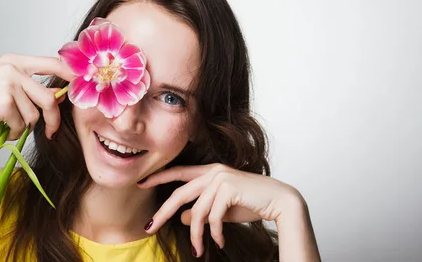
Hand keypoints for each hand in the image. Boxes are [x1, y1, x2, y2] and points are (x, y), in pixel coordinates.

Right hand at [0, 53, 74, 139]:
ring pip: (34, 115)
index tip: (84, 87)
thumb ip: (30, 86)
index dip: (73, 75)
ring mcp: (8, 85)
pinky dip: (14, 132)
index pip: (55, 63)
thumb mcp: (2, 81)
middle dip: (54, 119)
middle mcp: (14, 68)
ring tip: (11, 126)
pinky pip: (20, 124)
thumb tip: (59, 95)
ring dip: (25, 127)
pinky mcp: (2, 103)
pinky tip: (3, 130)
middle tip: (51, 131)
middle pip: (49, 98)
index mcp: (16, 60)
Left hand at [138, 163, 303, 257]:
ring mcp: (221, 178)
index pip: (179, 172)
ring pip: (197, 212)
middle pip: (179, 194)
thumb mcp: (221, 209)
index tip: (141, 183)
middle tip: (150, 228)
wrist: (279, 201)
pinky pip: (213, 218)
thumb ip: (201, 209)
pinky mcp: (228, 188)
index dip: (159, 177)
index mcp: (210, 170)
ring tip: (198, 250)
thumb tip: (181, 216)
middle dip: (162, 213)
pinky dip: (214, 234)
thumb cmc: (251, 203)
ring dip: (196, 235)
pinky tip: (219, 242)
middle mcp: (213, 171)